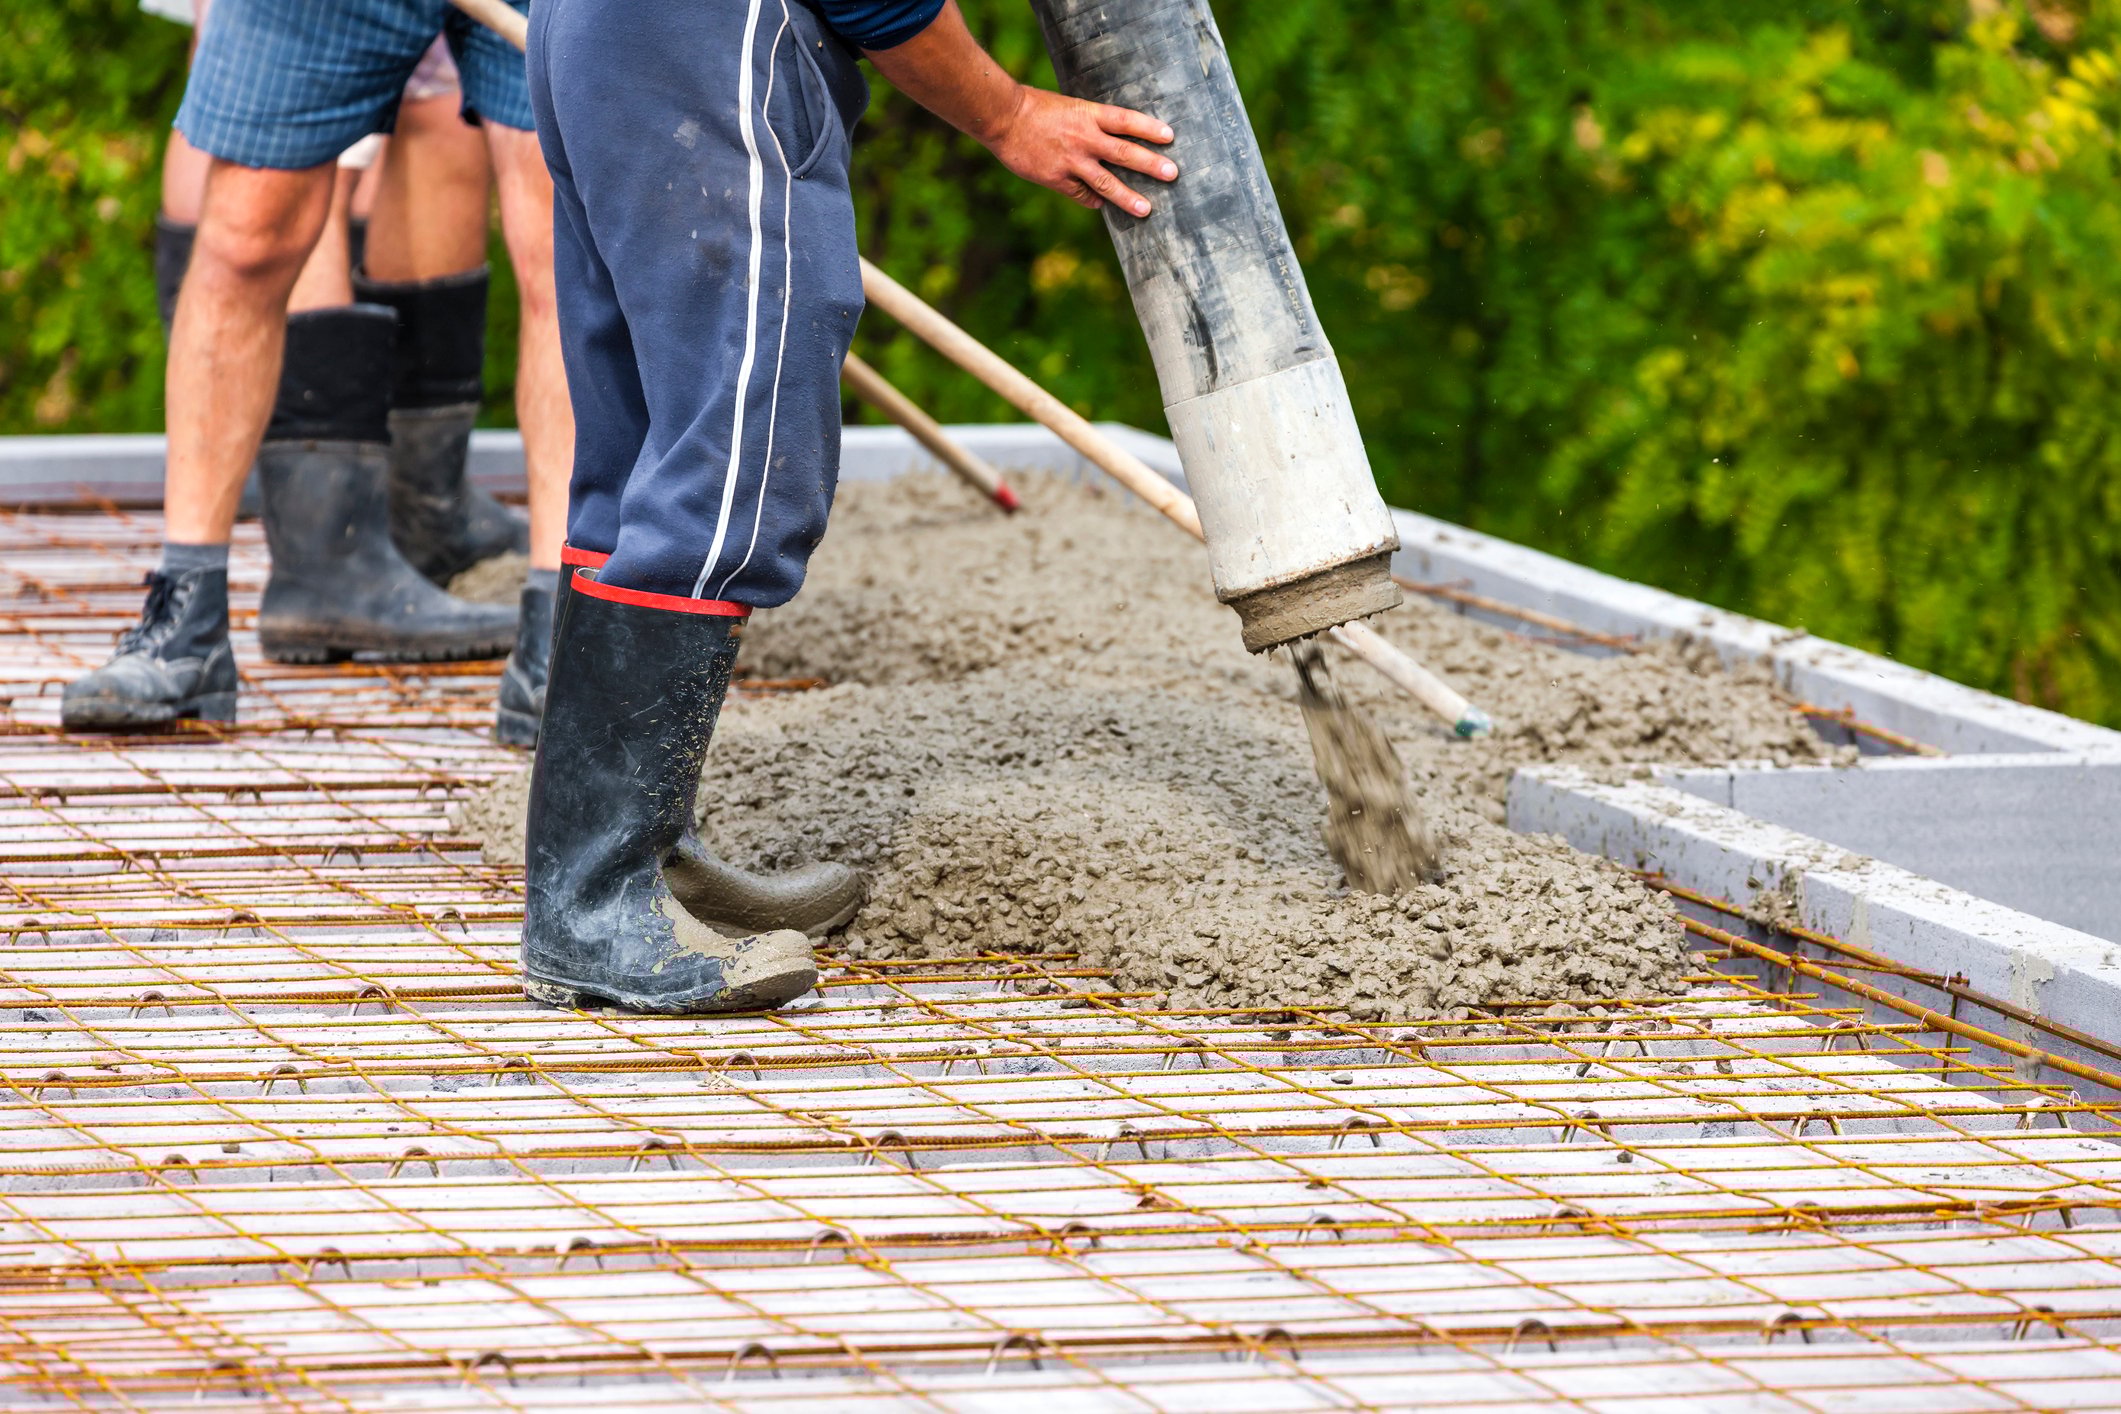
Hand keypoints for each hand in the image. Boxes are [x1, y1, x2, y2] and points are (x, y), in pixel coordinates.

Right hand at [983, 85, 1176, 215]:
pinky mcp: (1056, 178)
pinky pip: (1081, 194)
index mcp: (1088, 114)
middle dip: (1151, 164)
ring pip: (1106, 182)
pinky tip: (1101, 204)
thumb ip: (1090, 123)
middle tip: (1172, 174)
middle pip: (1125, 152)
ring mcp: (1071, 160)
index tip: (1170, 136)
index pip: (1126, 120)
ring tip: (1147, 210)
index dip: (1149, 128)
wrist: (1003, 118)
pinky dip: (1093, 200)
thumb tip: (1111, 139)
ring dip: (1128, 197)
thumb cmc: (1035, 108)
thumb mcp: (1069, 107)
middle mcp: (1084, 137)